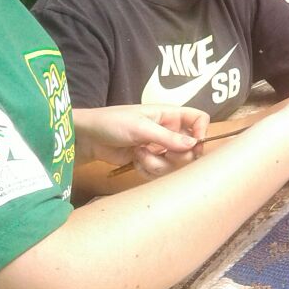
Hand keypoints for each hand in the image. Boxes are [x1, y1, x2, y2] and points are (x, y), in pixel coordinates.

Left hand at [72, 105, 208, 178]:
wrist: (87, 139)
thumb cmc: (112, 123)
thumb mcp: (140, 128)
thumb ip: (168, 137)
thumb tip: (194, 145)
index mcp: (170, 115)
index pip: (198, 119)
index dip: (201, 131)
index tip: (194, 145)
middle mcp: (169, 131)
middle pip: (190, 148)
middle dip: (174, 155)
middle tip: (159, 152)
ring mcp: (159, 148)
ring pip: (174, 164)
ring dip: (156, 163)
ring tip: (138, 154)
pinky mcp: (149, 161)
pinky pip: (160, 172)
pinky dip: (147, 169)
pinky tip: (134, 161)